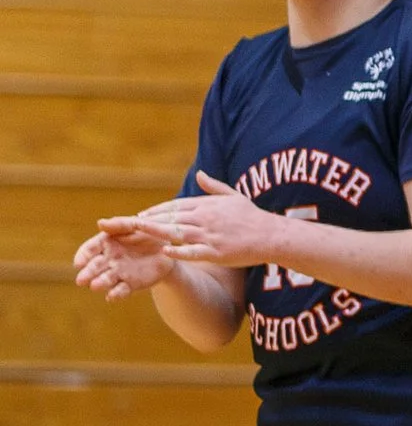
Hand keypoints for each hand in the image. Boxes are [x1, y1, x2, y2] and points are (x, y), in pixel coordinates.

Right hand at [73, 225, 178, 299]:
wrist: (168, 249)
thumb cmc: (148, 232)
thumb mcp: (136, 225)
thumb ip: (119, 224)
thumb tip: (100, 223)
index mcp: (105, 243)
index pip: (89, 249)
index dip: (82, 256)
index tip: (78, 263)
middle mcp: (108, 259)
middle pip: (94, 267)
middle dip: (87, 274)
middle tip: (81, 280)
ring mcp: (118, 273)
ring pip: (106, 279)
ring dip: (100, 283)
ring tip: (95, 286)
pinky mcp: (130, 284)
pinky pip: (121, 290)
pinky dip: (116, 294)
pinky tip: (111, 296)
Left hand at [101, 173, 283, 268]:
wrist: (273, 235)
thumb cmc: (253, 217)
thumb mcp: (233, 196)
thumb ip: (214, 186)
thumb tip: (200, 173)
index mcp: (207, 205)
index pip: (174, 206)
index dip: (154, 211)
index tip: (139, 216)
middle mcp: (205, 218)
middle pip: (169, 218)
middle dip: (145, 221)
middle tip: (125, 225)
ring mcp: (210, 235)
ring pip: (176, 233)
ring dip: (154, 232)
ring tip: (136, 233)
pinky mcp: (217, 252)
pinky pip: (193, 252)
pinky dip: (178, 251)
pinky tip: (164, 251)